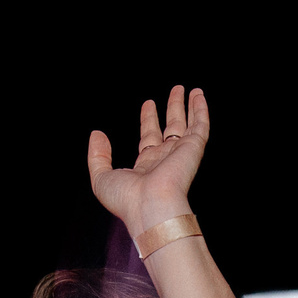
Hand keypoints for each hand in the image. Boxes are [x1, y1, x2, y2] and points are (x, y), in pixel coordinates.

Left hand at [88, 85, 207, 235]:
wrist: (150, 207)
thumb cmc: (127, 200)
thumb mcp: (100, 178)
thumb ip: (97, 156)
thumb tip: (97, 134)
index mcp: (146, 166)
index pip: (149, 138)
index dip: (149, 120)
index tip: (148, 105)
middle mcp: (166, 159)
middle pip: (171, 128)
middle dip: (172, 109)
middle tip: (175, 92)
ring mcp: (181, 154)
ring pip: (188, 125)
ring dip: (189, 106)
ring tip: (191, 90)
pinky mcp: (193, 149)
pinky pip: (200, 126)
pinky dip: (201, 110)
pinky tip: (198, 95)